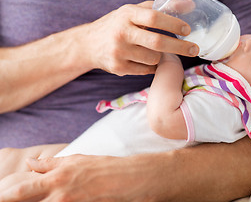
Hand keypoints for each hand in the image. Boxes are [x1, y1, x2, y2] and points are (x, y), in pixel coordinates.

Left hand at [0, 154, 174, 201]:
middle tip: (4, 196)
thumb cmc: (104, 166)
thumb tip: (30, 164)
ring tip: (31, 199)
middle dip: (12, 199)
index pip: (20, 190)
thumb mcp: (76, 160)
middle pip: (25, 201)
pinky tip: (54, 201)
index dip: (3, 195)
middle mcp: (59, 194)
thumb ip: (50, 164)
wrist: (130, 178)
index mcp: (56, 178)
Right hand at [79, 1, 197, 75]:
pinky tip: (145, 60)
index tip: (187, 29)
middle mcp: (121, 32)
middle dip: (180, 47)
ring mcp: (119, 52)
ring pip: (153, 58)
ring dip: (160, 56)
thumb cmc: (118, 24)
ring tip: (154, 51)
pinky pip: (146, 70)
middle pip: (157, 42)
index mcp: (127, 14)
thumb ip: (161, 7)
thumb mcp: (134, 11)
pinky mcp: (118, 68)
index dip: (173, 23)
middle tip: (194, 49)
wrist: (89, 44)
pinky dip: (151, 66)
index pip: (154, 17)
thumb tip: (190, 6)